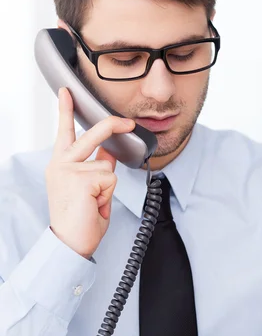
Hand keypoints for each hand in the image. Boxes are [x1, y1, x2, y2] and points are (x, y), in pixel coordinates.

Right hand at [46, 87, 134, 258]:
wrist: (71, 244)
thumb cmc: (79, 221)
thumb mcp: (89, 190)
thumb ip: (96, 168)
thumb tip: (109, 154)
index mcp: (59, 166)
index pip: (65, 133)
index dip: (65, 110)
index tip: (67, 91)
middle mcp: (60, 164)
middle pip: (92, 135)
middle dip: (112, 126)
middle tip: (128, 122)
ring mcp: (69, 170)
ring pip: (108, 166)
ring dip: (107, 188)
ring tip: (93, 204)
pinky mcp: (81, 178)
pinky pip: (110, 179)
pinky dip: (108, 195)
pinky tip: (93, 205)